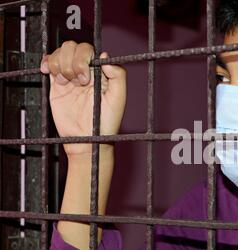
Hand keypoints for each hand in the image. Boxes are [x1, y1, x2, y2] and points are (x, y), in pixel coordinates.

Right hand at [40, 41, 125, 155]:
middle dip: (72, 62)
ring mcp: (70, 76)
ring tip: (66, 83)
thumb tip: (105, 56)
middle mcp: (85, 71)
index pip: (89, 50)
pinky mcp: (56, 84)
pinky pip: (48, 63)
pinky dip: (46, 62)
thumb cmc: (105, 122)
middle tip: (77, 83)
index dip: (84, 59)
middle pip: (72, 47)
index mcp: (100, 72)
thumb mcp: (118, 99)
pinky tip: (49, 72)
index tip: (86, 79)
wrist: (86, 139)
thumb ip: (118, 76)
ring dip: (60, 64)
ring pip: (59, 53)